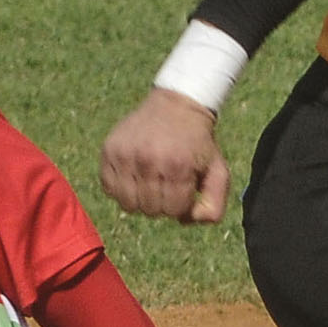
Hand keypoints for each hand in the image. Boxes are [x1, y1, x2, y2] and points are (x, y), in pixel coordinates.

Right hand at [100, 89, 231, 223]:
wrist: (176, 105)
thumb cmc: (198, 143)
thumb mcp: (218, 171)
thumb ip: (214, 206)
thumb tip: (184, 221)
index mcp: (178, 166)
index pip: (173, 211)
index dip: (180, 204)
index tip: (183, 187)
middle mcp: (149, 160)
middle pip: (150, 210)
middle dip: (161, 202)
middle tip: (166, 182)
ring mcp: (126, 155)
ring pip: (128, 205)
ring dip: (140, 199)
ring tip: (149, 181)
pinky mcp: (109, 150)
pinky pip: (109, 189)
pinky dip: (121, 188)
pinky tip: (134, 175)